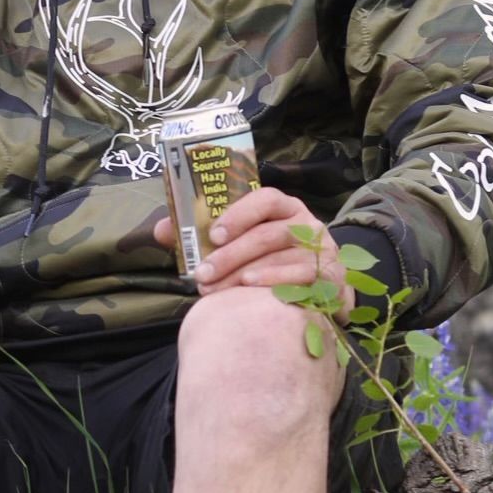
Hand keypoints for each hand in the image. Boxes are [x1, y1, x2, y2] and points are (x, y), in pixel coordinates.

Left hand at [152, 186, 352, 321]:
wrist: (313, 294)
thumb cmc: (266, 263)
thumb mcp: (237, 245)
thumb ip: (199, 236)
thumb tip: (160, 230)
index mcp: (283, 208)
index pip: (266, 199)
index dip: (239, 214)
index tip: (213, 234)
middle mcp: (306, 224)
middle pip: (268, 233)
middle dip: (231, 255)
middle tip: (201, 274)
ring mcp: (322, 250)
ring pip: (283, 255)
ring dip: (245, 272)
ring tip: (217, 288)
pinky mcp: (332, 276)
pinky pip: (304, 277)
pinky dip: (276, 281)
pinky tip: (251, 290)